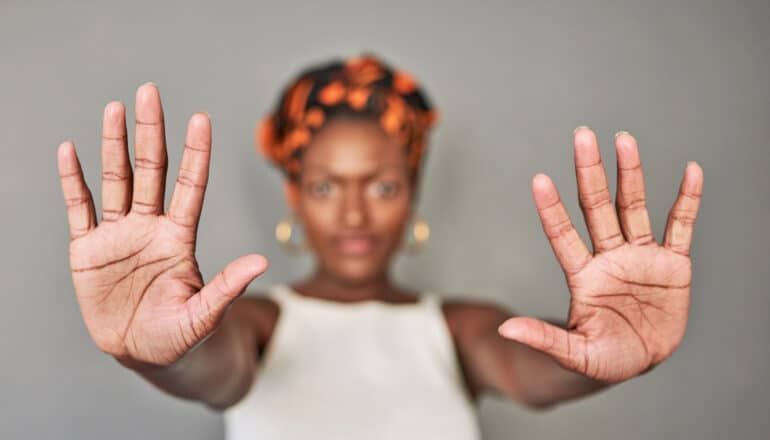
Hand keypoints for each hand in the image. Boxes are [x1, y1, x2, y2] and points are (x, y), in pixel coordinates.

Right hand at [58, 83, 267, 367]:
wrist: (143, 354)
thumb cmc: (181, 336)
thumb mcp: (205, 315)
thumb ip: (227, 287)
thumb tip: (260, 262)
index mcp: (179, 239)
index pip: (189, 186)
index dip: (194, 153)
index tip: (200, 118)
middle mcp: (150, 228)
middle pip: (151, 170)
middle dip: (151, 131)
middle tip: (149, 92)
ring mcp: (119, 235)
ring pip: (116, 180)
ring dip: (114, 144)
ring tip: (115, 108)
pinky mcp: (88, 250)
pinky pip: (79, 208)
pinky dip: (73, 180)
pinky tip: (70, 151)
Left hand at [498, 127, 702, 383]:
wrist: (638, 360)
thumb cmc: (602, 357)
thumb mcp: (574, 354)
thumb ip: (546, 339)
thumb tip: (507, 330)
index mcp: (584, 277)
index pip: (563, 235)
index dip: (552, 209)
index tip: (539, 179)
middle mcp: (609, 257)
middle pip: (597, 207)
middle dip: (589, 172)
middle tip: (582, 135)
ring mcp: (640, 256)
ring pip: (634, 207)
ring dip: (630, 174)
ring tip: (623, 139)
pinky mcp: (672, 264)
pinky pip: (682, 226)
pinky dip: (687, 200)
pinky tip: (691, 171)